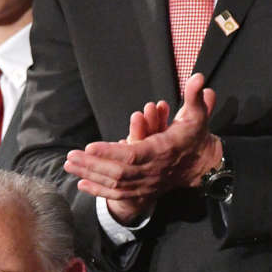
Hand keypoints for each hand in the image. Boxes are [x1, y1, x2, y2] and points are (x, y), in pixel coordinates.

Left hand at [64, 73, 221, 224]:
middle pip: (118, 172)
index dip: (110, 152)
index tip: (90, 146)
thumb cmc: (195, 136)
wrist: (202, 165)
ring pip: (114, 184)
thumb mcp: (198, 114)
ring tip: (70, 166)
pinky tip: (81, 183)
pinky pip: (118, 194)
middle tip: (69, 157)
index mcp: (162, 151)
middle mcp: (152, 170)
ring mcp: (147, 183)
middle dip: (92, 165)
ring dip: (90, 176)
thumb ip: (195, 96)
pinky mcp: (143, 191)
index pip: (132, 154)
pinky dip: (99, 190)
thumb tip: (199, 77)